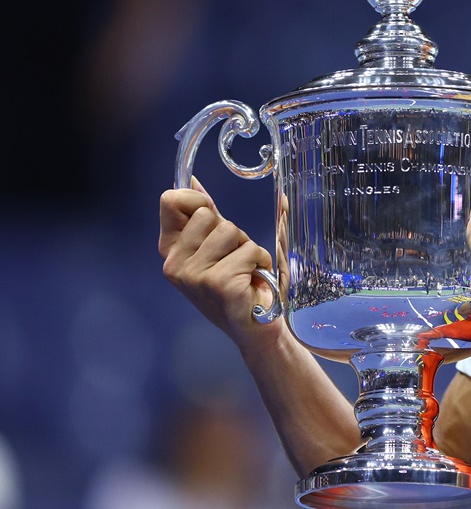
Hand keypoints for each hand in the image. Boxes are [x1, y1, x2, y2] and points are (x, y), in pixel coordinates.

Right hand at [158, 178, 278, 348]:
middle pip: (208, 214)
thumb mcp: (219, 246)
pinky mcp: (218, 283)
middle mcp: (175, 263)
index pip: (170, 201)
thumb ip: (207, 216)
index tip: (212, 212)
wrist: (257, 326)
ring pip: (231, 231)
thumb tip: (193, 182)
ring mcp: (194, 275)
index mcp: (171, 250)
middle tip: (235, 258)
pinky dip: (261, 262)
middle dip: (232, 231)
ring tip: (245, 271)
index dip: (197, 198)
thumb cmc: (239, 283)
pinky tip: (253, 282)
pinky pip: (250, 250)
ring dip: (248, 248)